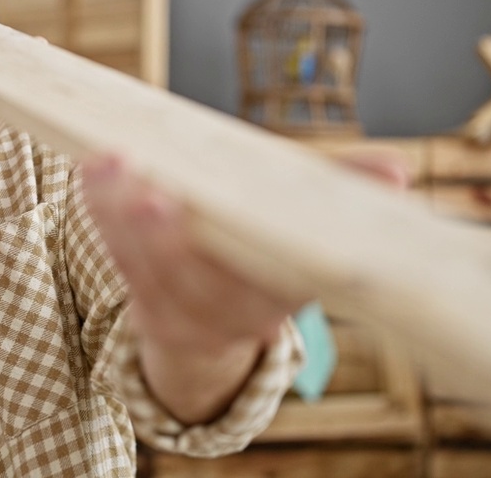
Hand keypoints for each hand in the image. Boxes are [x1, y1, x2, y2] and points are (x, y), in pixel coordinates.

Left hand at [80, 150, 408, 421]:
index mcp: (287, 293)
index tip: (255, 216)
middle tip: (155, 197)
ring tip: (110, 165)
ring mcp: (188, 319)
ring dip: (123, 217)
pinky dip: (103, 214)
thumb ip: (343, 190)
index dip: (271, 255)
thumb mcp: (309, 220)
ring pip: (150, 273)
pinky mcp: (147, 310)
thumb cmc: (268, 246)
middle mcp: (239, 319)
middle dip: (173, 241)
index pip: (283, 278)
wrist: (219, 326)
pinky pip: (120, 262)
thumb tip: (397, 171)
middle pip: (201, 283)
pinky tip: (92, 172)